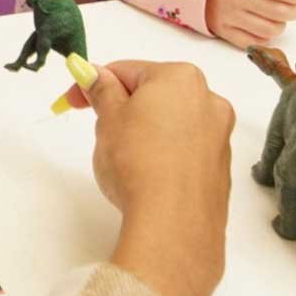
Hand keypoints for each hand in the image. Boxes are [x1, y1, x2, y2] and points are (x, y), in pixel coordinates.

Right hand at [58, 60, 232, 295]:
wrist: (173, 225)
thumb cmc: (137, 161)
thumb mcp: (108, 118)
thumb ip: (100, 90)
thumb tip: (93, 74)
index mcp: (181, 77)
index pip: (128, 70)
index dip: (95, 85)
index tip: (74, 100)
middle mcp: (209, 100)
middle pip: (154, 95)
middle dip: (124, 108)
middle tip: (101, 130)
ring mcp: (220, 136)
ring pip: (171, 123)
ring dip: (146, 130)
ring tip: (124, 158)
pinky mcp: (220, 169)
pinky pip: (186, 150)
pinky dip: (166, 154)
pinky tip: (148, 175)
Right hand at [204, 0, 295, 48]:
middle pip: (279, 12)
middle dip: (294, 11)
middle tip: (295, 8)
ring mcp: (230, 16)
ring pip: (269, 29)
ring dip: (281, 25)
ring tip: (280, 17)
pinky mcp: (223, 30)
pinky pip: (252, 42)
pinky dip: (264, 37)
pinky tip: (264, 27)